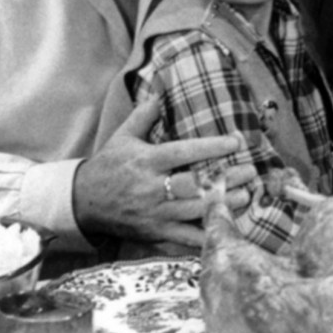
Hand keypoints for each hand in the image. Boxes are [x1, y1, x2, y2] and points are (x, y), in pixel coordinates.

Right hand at [72, 98, 257, 247]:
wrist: (82, 203)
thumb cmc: (108, 166)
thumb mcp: (122, 136)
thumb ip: (143, 115)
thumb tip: (160, 94)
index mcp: (146, 161)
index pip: (183, 153)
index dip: (210, 147)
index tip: (235, 142)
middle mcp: (151, 188)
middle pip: (194, 185)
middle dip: (224, 179)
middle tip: (250, 173)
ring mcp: (154, 214)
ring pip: (193, 212)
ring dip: (221, 206)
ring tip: (245, 198)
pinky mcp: (154, 233)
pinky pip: (183, 239)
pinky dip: (204, 237)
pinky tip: (225, 230)